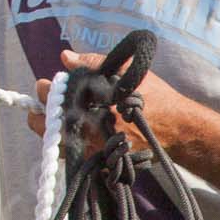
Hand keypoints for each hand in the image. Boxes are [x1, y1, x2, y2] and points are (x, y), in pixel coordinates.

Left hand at [27, 48, 189, 155]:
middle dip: (42, 111)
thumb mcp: (125, 72)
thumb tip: (65, 57)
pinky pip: (72, 156)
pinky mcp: (100, 162)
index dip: (45, 88)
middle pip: (44, 125)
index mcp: (89, 103)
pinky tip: (72, 132)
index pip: (51, 96)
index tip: (46, 84)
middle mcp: (87, 128)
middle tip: (46, 103)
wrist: (177, 128)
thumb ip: (92, 63)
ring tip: (56, 118)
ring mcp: (92, 149)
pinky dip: (67, 144)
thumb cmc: (153, 96)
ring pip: (54, 143)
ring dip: (50, 129)